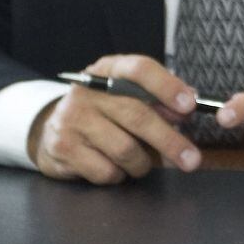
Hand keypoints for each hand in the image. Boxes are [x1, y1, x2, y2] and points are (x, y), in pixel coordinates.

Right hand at [28, 54, 203, 182]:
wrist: (52, 128)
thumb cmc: (103, 111)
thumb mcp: (128, 95)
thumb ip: (158, 98)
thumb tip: (189, 106)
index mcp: (108, 69)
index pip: (140, 69)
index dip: (168, 86)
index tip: (190, 105)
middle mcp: (87, 91)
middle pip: (137, 115)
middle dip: (170, 141)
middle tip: (191, 160)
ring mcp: (72, 119)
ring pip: (125, 149)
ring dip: (143, 163)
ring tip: (141, 162)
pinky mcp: (64, 148)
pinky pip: (106, 171)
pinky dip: (120, 175)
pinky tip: (115, 167)